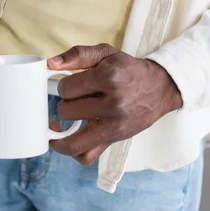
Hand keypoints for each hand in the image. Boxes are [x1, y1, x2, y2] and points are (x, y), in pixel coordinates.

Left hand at [47, 43, 181, 165]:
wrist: (160, 87)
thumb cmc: (127, 69)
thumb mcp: (105, 53)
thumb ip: (76, 55)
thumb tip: (50, 63)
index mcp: (108, 77)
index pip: (66, 88)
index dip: (63, 85)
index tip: (71, 85)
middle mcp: (113, 103)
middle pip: (67, 111)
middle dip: (65, 104)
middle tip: (73, 100)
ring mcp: (115, 126)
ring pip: (73, 142)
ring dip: (62, 132)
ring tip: (58, 124)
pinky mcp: (116, 140)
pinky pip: (86, 157)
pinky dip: (72, 151)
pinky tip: (68, 138)